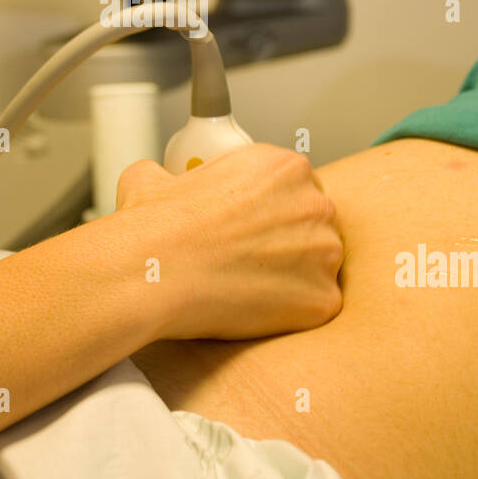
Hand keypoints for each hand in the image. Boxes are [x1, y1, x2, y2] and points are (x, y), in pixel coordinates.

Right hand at [115, 143, 342, 339]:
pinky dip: (290, 311)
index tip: (251, 227)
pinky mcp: (323, 298)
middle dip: (286, 242)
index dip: (270, 211)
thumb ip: (172, 174)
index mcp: (284, 167)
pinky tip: (254, 308)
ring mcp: (325, 252)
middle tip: (248, 260)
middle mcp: (314, 203)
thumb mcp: (153, 179)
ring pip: (317, 266)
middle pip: (313, 225)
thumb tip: (158, 179)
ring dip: (291, 276)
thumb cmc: (155, 227)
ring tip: (246, 286)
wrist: (153, 273)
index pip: (295, 189)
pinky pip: (315, 305)